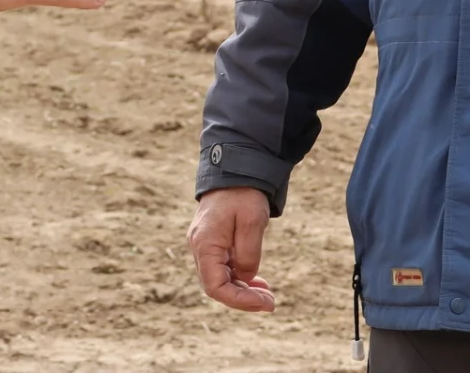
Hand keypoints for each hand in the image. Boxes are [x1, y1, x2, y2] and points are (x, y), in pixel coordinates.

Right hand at [188, 186, 275, 311]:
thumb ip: (249, 254)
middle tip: (270, 301)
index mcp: (205, 244)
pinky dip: (240, 277)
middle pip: (216, 286)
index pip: (215, 287)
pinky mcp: (212, 241)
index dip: (240, 300)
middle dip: (243, 298)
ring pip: (220, 278)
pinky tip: (257, 280)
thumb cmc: (243, 193)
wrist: (235, 168)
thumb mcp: (253, 222)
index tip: (264, 302)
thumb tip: (245, 277)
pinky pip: (223, 267)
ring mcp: (204, 244)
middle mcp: (199, 247)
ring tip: (267, 294)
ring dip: (243, 289)